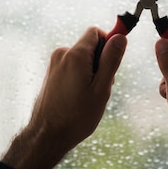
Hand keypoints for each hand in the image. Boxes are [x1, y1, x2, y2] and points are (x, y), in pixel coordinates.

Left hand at [2, 27, 126, 168]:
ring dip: (91, 71)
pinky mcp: (51, 73)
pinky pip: (72, 66)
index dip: (109, 43)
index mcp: (75, 55)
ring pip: (82, 58)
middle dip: (100, 61)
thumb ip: (111, 60)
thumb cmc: (76, 116)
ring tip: (89, 96)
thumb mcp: (101, 88)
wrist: (46, 136)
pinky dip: (80, 76)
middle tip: (101, 86)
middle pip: (90, 45)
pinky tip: (79, 97)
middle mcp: (62, 54)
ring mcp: (54, 64)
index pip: (96, 32)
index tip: (113, 61)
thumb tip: (120, 37)